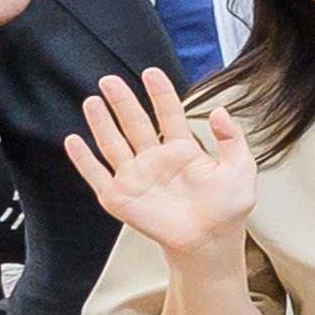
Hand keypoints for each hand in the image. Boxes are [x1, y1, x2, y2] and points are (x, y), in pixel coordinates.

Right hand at [61, 69, 254, 254]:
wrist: (211, 241)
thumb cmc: (228, 208)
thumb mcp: (240, 168)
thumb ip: (233, 139)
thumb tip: (219, 110)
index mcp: (183, 150)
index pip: (168, 114)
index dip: (160, 94)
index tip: (151, 73)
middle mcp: (156, 159)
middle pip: (135, 123)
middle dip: (123, 101)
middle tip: (110, 80)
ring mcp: (136, 176)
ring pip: (113, 143)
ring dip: (101, 123)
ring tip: (93, 100)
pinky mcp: (119, 197)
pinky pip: (97, 174)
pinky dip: (83, 159)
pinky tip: (73, 140)